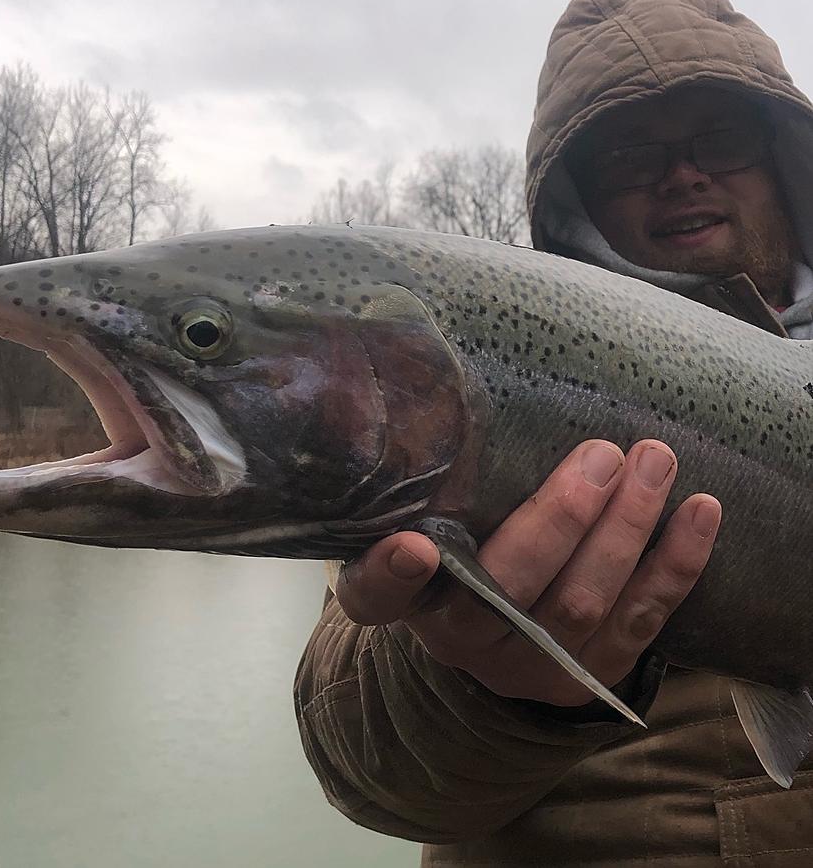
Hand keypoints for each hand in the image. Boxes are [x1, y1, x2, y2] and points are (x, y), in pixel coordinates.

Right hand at [336, 439, 720, 707]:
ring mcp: (533, 664)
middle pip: (508, 592)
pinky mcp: (594, 671)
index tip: (411, 547)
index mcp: (412, 601)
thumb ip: (432, 489)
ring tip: (653, 461)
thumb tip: (450, 404)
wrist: (498, 641)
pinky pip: (643, 620)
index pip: (377, 596)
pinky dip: (675, 564)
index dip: (390, 577)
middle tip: (600, 456)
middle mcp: (464, 641)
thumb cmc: (461, 557)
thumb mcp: (430, 527)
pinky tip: (699, 511)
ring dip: (627, 530)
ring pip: (584, 603)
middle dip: (561, 522)